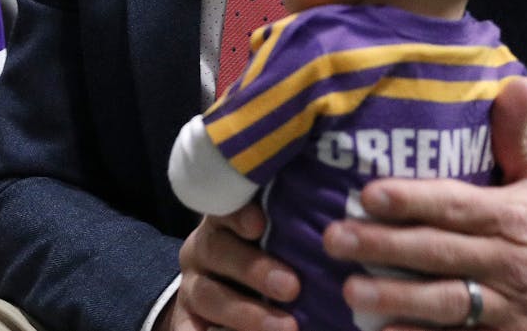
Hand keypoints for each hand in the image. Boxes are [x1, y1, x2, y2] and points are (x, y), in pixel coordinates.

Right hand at [172, 201, 299, 330]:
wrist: (225, 297)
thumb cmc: (269, 263)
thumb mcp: (276, 244)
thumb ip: (294, 235)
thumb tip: (340, 231)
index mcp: (223, 223)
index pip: (225, 208)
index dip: (238, 214)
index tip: (261, 223)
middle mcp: (202, 251)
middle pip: (216, 250)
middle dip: (253, 269)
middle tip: (292, 287)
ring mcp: (192, 287)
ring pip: (208, 295)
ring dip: (246, 313)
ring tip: (287, 328)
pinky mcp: (186, 321)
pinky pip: (189, 330)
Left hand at [324, 76, 526, 329]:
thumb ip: (516, 135)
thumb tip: (513, 80)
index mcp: (512, 218)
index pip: (456, 206)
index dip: (413, 201)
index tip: (367, 193)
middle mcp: (508, 263)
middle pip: (441, 254)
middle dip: (384, 247)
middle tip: (333, 238)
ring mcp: (508, 308)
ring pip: (448, 304)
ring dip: (397, 299)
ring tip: (350, 291)